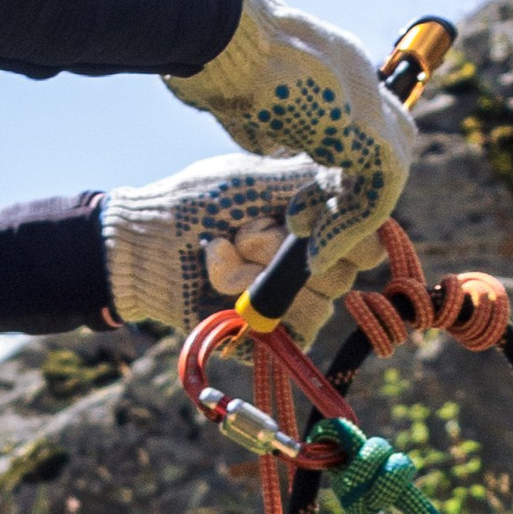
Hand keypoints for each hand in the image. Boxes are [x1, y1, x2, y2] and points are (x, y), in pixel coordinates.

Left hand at [102, 155, 344, 339]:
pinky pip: (292, 330)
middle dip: (283, 247)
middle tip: (243, 230)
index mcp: (317, 226)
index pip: (367, 240)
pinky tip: (218, 280)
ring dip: (259, 271)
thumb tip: (357, 179)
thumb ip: (308, 180)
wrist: (145, 242)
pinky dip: (246, 298)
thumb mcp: (253, 179)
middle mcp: (311, 266)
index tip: (296, 218)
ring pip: (319, 304)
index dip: (340, 232)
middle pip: (344, 274)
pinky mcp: (270, 335)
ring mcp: (292, 303)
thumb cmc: (196, 202)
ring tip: (225, 250)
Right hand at [162, 0, 414, 280]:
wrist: (216, 29)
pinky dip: (351, 226)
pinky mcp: (365, 125)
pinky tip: (317, 248)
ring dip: (352, 213)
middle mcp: (357, 75)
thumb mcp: (243, 100)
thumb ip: (266, 126)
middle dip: (354, 188)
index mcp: (328, 63)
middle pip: (388, 141)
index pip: (356, 120)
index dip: (335, 166)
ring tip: (313, 245)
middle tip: (308, 221)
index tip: (297, 201)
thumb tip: (272, 148)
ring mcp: (367, 96)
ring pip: (388, 168)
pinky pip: (378, 189)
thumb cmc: (208, 55)